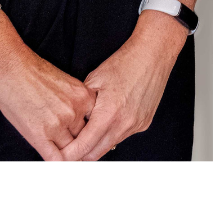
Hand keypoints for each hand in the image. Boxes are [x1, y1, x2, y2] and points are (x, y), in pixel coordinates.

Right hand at [0, 14, 96, 160]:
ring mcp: (57, 124)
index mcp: (83, 97)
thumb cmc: (32, 72)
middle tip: (79, 154)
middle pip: (84, 138)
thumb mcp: (65, 84)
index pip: (95, 124)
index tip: (89, 142)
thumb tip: (80, 121)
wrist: (9, 68)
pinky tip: (57, 165)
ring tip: (68, 161)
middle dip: (80, 146)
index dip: (90, 134)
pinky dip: (58, 165)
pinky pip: (55, 159)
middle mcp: (74, 111)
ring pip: (71, 151)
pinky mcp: (39, 134)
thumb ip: (76, 102)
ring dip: (68, 156)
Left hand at [60, 11, 187, 160]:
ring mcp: (136, 125)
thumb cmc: (124, 63)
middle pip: (96, 154)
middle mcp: (124, 124)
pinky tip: (106, 123)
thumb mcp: (94, 80)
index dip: (69, 155)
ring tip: (84, 137)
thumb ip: (82, 104)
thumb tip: (71, 121)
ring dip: (96, 144)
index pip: (84, 146)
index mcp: (108, 114)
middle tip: (68, 153)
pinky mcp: (144, 123)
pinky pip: (123, 136)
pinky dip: (112, 134)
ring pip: (110, 145)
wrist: (152, 54)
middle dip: (81, 155)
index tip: (60, 158)